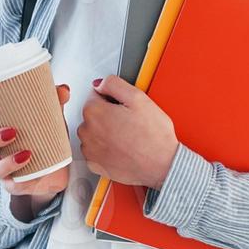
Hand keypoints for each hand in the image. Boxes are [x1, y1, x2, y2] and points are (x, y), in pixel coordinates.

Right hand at [0, 84, 71, 204]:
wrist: (56, 168)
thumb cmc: (43, 137)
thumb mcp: (48, 117)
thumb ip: (53, 102)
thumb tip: (62, 90)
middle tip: (10, 131)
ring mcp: (3, 169)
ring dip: (6, 161)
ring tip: (25, 152)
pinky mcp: (15, 185)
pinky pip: (11, 185)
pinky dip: (20, 176)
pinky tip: (30, 165)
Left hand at [77, 75, 178, 189]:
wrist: (162, 165)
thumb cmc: (153, 136)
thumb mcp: (138, 98)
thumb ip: (114, 83)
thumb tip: (100, 83)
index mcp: (94, 111)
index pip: (95, 95)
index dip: (113, 99)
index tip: (125, 108)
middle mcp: (87, 131)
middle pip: (93, 115)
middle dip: (107, 115)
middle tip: (129, 122)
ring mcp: (90, 150)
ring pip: (93, 133)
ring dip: (105, 132)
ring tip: (127, 136)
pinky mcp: (95, 165)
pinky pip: (95, 151)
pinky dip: (105, 149)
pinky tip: (121, 149)